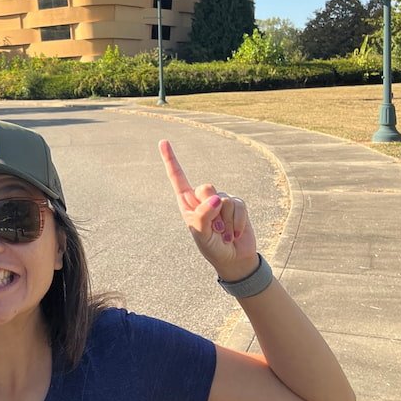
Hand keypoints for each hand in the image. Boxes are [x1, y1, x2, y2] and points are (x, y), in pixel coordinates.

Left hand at [159, 139, 258, 280]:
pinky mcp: (237, 205)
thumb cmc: (211, 247)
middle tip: (213, 228)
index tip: (163, 141)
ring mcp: (221, 200)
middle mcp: (203, 198)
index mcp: (187, 203)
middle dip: (211, 208)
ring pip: (223, 199)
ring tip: (223, 233)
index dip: (170, 159)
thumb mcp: (201, 235)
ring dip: (224, 222)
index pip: (178, 178)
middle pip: (206, 188)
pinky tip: (234, 233)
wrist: (233, 259)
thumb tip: (216, 199)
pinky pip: (238, 206)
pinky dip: (236, 223)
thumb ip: (203, 216)